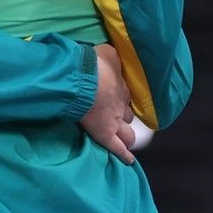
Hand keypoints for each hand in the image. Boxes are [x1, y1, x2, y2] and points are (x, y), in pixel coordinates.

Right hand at [79, 44, 135, 164]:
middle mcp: (121, 104)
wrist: (83, 77)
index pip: (124, 96)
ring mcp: (114, 121)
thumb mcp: (105, 52)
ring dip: (126, 135)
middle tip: (118, 117)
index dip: (121, 99)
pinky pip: (117, 147)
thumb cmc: (92, 63)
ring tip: (124, 139)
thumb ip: (110, 55)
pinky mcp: (106, 134)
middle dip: (125, 116)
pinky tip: (129, 160)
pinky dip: (124, 154)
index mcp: (120, 86)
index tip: (117, 98)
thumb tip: (111, 53)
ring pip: (127, 133)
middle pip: (128, 115)